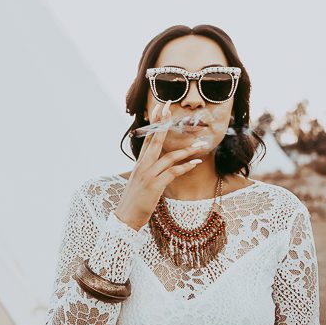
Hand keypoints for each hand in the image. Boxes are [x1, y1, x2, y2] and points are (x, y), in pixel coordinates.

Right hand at [115, 100, 207, 230]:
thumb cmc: (134, 200)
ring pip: (169, 157)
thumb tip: (160, 163)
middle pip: (154, 140)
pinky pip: (172, 172)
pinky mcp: (154, 186)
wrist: (125, 217)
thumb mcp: (140, 180)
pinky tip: (196, 163)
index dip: (154, 122)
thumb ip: (149, 169)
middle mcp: (142, 165)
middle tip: (169, 107)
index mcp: (140, 163)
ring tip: (200, 145)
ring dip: (186, 150)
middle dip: (163, 123)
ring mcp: (148, 175)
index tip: (160, 107)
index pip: (148, 138)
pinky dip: (185, 167)